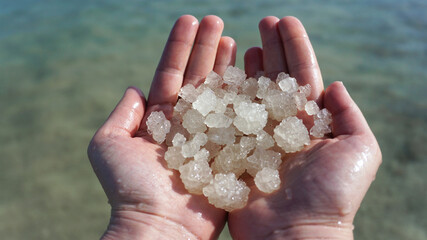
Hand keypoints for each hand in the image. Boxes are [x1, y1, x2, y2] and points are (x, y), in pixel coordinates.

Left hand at [87, 15, 235, 239]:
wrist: (159, 229)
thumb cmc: (129, 190)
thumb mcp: (108, 146)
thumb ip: (121, 116)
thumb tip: (134, 88)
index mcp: (159, 121)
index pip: (170, 74)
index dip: (179, 47)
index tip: (189, 20)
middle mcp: (185, 125)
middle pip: (198, 79)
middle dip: (206, 49)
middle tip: (217, 21)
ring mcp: (209, 138)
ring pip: (219, 94)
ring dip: (226, 66)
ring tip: (234, 39)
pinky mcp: (229, 153)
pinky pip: (239, 120)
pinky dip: (245, 97)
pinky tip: (252, 73)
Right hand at [228, 16, 381, 238]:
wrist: (296, 235)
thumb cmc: (331, 195)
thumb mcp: (359, 150)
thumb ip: (349, 115)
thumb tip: (335, 85)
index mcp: (310, 122)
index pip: (301, 75)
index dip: (294, 47)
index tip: (284, 21)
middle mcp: (283, 125)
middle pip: (275, 78)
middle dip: (270, 49)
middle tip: (262, 23)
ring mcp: (257, 137)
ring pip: (250, 93)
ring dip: (247, 67)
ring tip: (243, 43)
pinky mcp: (234, 151)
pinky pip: (227, 118)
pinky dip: (224, 95)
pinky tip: (221, 75)